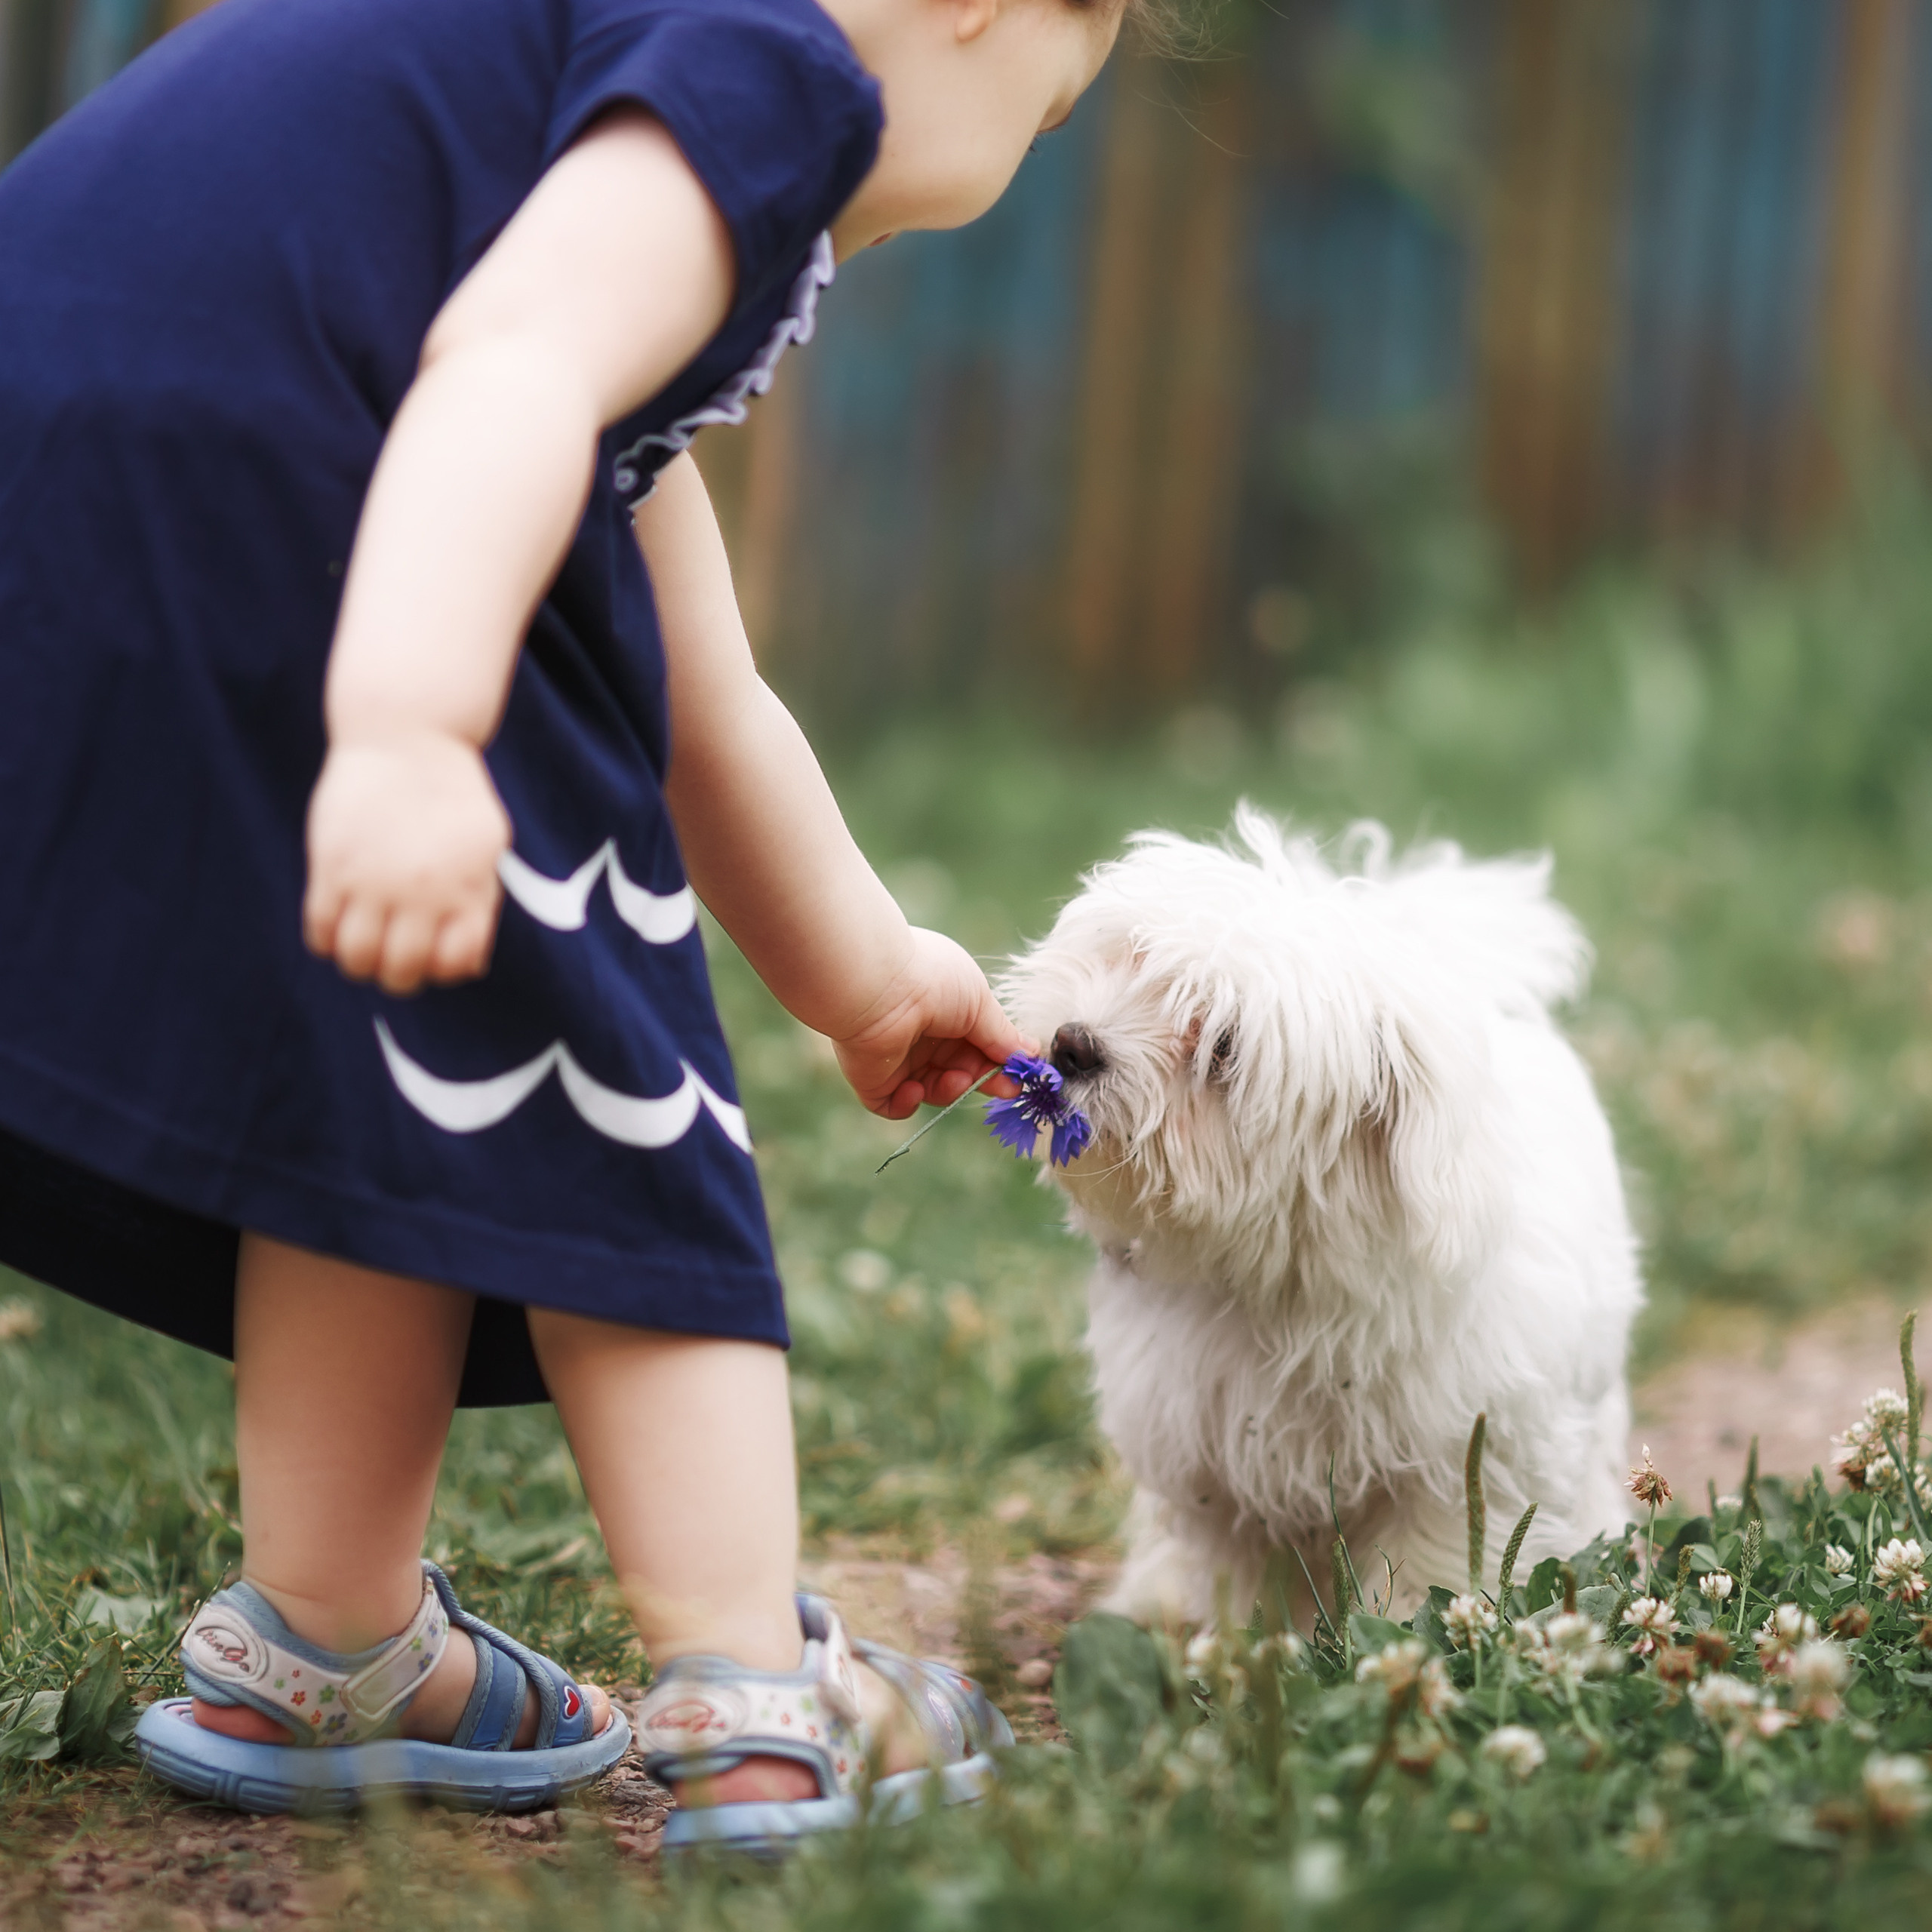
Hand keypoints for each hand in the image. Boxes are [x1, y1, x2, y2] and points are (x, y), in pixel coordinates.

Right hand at [303, 732, 510, 993]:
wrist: (406, 736)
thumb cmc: (452, 794)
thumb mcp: (487, 843)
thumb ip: (480, 902)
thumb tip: (470, 967)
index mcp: (465, 888)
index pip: (455, 964)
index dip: (445, 968)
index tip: (435, 950)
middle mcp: (420, 892)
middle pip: (401, 972)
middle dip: (400, 975)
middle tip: (394, 955)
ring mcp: (372, 881)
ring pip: (355, 960)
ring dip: (360, 963)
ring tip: (365, 941)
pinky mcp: (330, 865)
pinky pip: (320, 930)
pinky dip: (328, 940)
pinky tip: (340, 920)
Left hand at [832, 928, 1029, 1119]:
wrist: (878, 988)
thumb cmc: (933, 982)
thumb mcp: (979, 1003)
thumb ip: (1002, 1034)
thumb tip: (1030, 1053)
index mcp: (947, 1010)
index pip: (978, 1044)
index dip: (1001, 1060)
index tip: (1022, 1073)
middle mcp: (922, 1033)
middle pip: (960, 1069)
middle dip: (985, 1080)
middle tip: (1008, 1089)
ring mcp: (896, 1057)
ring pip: (934, 1089)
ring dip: (950, 1089)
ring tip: (954, 1077)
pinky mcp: (872, 1079)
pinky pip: (894, 1105)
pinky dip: (908, 1103)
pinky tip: (913, 1087)